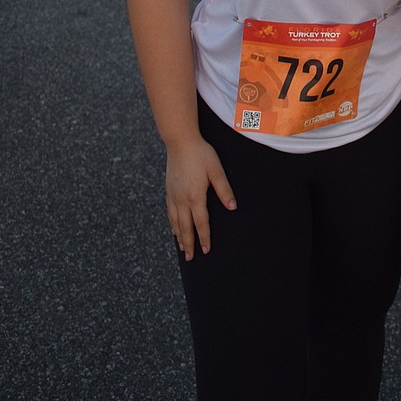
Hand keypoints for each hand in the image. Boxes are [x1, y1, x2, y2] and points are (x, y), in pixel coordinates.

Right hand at [165, 137, 236, 259]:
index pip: (201, 223)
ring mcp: (173, 195)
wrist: (180, 142)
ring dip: (179, 236)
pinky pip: (169, 212)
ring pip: (175, 222)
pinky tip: (173, 228)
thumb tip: (232, 207)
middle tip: (191, 258)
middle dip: (189, 243)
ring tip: (183, 248)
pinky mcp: (168, 190)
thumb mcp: (216, 170)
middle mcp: (182, 199)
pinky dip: (172, 224)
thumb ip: (224, 190)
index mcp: (195, 196)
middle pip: (185, 227)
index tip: (206, 250)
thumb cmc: (201, 154)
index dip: (204, 237)